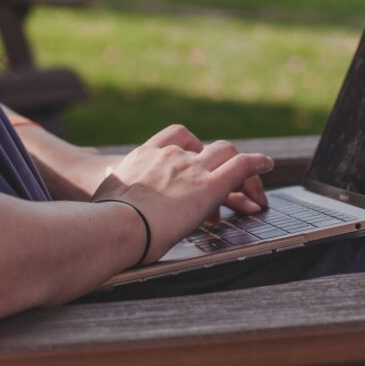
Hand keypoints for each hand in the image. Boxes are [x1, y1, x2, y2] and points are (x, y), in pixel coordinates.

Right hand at [92, 125, 273, 262]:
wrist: (116, 225)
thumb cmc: (102, 221)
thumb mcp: (103, 201)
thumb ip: (112, 199)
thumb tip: (97, 214)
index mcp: (142, 157)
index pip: (172, 141)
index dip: (186, 150)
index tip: (191, 165)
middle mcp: (169, 156)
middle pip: (202, 146)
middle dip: (214, 162)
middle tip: (220, 187)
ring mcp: (191, 168)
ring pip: (225, 153)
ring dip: (239, 168)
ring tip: (250, 188)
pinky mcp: (210, 186)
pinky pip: (242, 165)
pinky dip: (257, 164)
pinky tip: (268, 165)